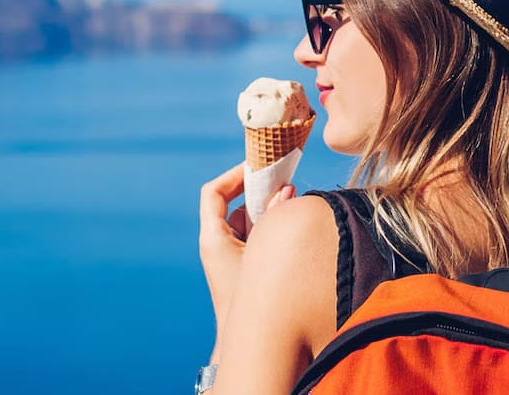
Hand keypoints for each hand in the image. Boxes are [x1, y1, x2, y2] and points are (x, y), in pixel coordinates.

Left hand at [199, 162, 294, 346]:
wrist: (249, 342)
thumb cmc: (253, 297)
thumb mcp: (265, 251)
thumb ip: (276, 217)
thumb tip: (288, 189)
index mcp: (213, 238)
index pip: (214, 193)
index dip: (234, 175)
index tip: (258, 166)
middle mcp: (217, 243)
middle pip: (236, 204)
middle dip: (261, 191)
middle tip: (287, 181)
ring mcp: (230, 255)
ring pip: (249, 220)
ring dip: (271, 210)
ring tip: (295, 203)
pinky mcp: (243, 265)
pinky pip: (256, 236)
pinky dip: (271, 227)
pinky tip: (293, 227)